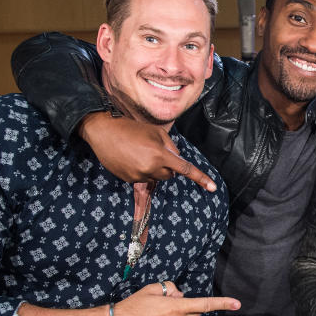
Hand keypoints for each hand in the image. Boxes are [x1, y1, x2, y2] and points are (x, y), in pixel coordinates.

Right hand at [80, 112, 217, 190]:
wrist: (103, 131)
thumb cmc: (131, 128)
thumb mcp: (156, 132)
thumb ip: (171, 147)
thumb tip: (178, 159)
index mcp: (160, 155)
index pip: (184, 168)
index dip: (200, 178)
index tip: (213, 188)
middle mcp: (150, 168)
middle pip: (170, 175)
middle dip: (167, 166)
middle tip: (154, 151)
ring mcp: (138, 176)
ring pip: (156, 177)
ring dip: (154, 168)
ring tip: (139, 152)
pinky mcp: (128, 180)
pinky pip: (142, 178)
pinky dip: (141, 170)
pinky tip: (130, 158)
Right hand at [113, 282, 239, 315]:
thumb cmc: (132, 306)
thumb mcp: (151, 289)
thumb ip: (170, 289)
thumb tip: (180, 295)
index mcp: (176, 308)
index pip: (205, 304)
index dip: (223, 303)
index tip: (237, 304)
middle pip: (194, 314)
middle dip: (186, 308)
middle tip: (167, 305)